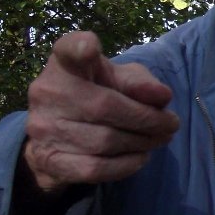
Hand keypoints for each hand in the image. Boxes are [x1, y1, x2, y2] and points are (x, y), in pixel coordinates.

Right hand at [22, 32, 178, 193]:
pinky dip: (125, 165)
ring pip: (104, 141)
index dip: (80, 47)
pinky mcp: (47, 159)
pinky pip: (94, 168)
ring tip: (159, 139)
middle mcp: (47, 92)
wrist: (61, 134)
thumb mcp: (121, 80)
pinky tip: (140, 157)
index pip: (68, 50)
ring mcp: (42, 127)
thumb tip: (162, 96)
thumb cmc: (99, 94)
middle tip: (171, 125)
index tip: (90, 47)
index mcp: (65, 65)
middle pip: (106, 107)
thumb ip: (141, 83)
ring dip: (142, 143)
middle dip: (148, 119)